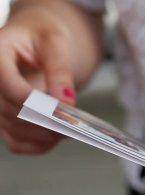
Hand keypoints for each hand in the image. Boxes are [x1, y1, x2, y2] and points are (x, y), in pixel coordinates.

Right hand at [0, 5, 76, 153]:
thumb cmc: (44, 34)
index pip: (7, 85)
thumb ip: (60, 70)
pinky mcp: (6, 119)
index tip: (59, 110)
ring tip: (71, 130)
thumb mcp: (56, 41)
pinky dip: (38, 146)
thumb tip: (65, 102)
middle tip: (74, 125)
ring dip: (44, 136)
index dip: (32, 101)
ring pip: (14, 131)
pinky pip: (16, 143)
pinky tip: (57, 138)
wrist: (39, 39)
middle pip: (12, 112)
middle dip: (45, 121)